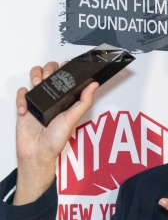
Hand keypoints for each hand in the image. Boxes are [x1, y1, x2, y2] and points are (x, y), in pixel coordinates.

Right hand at [13, 63, 98, 205]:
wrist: (37, 153)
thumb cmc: (55, 140)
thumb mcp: (73, 119)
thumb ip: (83, 102)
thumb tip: (94, 85)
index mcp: (65, 99)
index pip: (65, 77)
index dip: (65, 69)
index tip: (66, 66)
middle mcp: (52, 98)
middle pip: (48, 72)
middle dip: (48, 70)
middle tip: (49, 77)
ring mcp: (38, 101)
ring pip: (34, 78)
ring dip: (35, 76)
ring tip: (38, 85)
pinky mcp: (25, 106)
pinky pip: (22, 93)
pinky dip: (22, 98)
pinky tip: (26, 109)